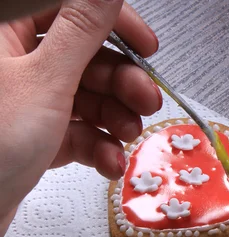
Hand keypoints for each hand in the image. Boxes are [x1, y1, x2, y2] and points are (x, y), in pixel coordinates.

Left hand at [0, 0, 161, 236]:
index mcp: (5, 34)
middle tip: (146, 100)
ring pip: (88, 96)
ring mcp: (27, 99)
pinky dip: (98, 145)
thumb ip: (82, 31)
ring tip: (127, 136)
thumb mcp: (45, 82)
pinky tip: (108, 161)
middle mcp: (16, 63)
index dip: (114, 23)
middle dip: (123, 83)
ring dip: (116, 118)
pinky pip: (78, 129)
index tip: (145, 44)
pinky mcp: (36, 133)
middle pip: (87, 57)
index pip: (69, 8)